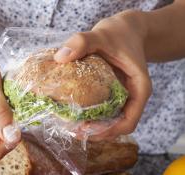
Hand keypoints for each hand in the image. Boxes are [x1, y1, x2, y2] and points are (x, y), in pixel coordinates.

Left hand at [54, 10, 151, 140]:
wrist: (126, 28)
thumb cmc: (118, 32)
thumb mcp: (101, 35)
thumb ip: (82, 42)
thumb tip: (60, 58)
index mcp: (139, 88)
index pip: (129, 121)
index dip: (109, 131)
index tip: (86, 130)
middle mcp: (132, 96)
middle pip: (117, 125)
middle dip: (97, 132)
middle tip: (73, 131)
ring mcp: (122, 96)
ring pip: (110, 120)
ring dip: (93, 127)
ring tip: (71, 127)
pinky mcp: (112, 92)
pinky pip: (103, 109)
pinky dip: (91, 115)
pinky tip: (73, 113)